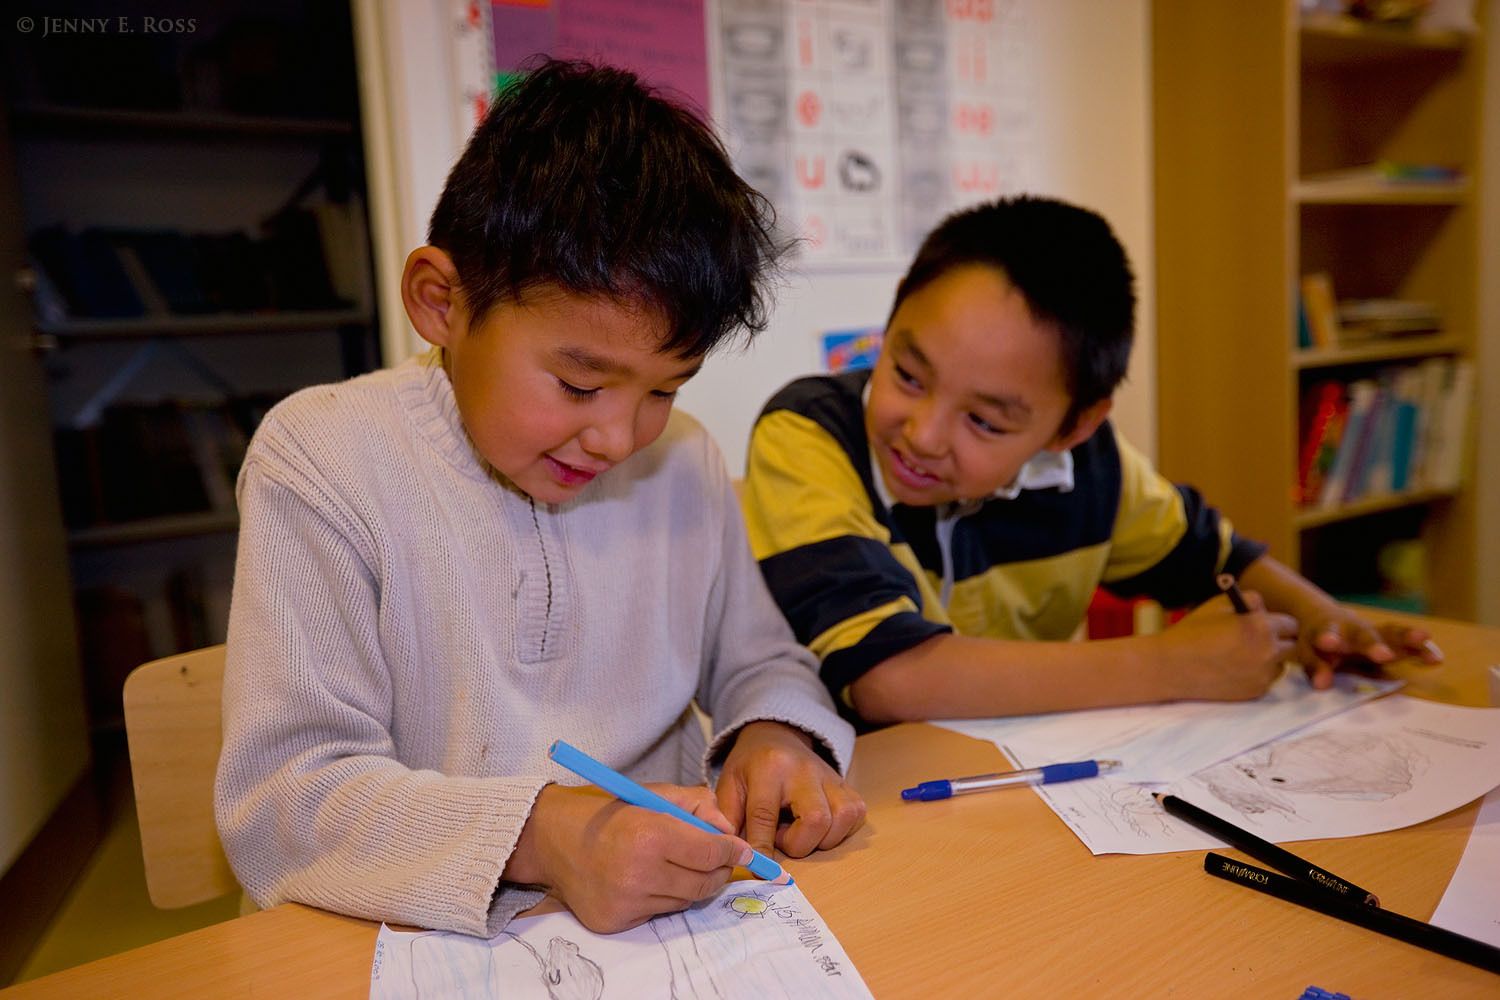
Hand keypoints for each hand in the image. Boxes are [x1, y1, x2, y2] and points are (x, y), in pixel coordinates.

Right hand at [506, 783, 751, 932]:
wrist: (553, 838)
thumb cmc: (608, 812)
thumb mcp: (653, 794)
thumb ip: (698, 806)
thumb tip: (728, 832)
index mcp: (650, 834)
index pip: (711, 852)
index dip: (733, 851)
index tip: (741, 850)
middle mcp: (639, 873)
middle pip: (705, 883)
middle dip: (719, 871)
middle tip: (719, 860)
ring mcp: (626, 902)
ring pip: (685, 901)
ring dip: (690, 885)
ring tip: (674, 865)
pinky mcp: (615, 922)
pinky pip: (658, 914)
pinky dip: (662, 898)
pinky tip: (645, 879)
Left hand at [716, 721, 865, 859]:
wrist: (778, 735)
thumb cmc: (751, 766)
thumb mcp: (729, 783)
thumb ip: (727, 816)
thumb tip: (732, 851)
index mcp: (770, 768)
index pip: (765, 815)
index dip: (761, 847)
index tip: (758, 868)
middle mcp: (805, 770)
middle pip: (816, 819)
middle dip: (799, 844)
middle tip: (782, 837)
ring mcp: (831, 777)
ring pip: (842, 819)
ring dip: (822, 839)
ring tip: (800, 831)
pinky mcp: (847, 785)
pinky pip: (856, 816)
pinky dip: (840, 831)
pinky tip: (819, 827)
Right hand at [1156, 591, 1299, 700]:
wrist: (1171, 667)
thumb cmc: (1193, 632)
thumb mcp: (1219, 605)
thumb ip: (1250, 600)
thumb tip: (1264, 608)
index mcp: (1262, 627)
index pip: (1291, 625)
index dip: (1278, 623)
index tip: (1268, 624)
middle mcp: (1269, 652)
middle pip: (1292, 646)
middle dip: (1279, 641)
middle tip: (1259, 640)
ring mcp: (1263, 675)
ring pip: (1281, 665)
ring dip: (1270, 659)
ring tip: (1243, 655)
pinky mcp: (1255, 692)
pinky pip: (1266, 680)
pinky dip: (1257, 674)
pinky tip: (1234, 668)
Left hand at [1295, 607, 1443, 689]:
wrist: (1327, 618)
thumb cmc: (1316, 640)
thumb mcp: (1308, 652)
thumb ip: (1316, 668)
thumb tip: (1322, 686)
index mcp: (1327, 630)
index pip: (1325, 633)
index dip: (1327, 638)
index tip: (1328, 643)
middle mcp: (1353, 628)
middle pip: (1362, 634)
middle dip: (1372, 644)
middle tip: (1383, 655)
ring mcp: (1373, 632)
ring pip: (1389, 632)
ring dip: (1406, 637)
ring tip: (1424, 638)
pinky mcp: (1389, 639)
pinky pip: (1406, 643)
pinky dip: (1421, 649)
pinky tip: (1436, 657)